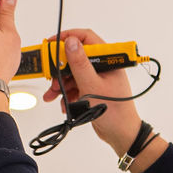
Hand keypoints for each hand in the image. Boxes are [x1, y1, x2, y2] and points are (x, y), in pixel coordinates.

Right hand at [47, 28, 140, 152]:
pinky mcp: (92, 90)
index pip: (86, 38)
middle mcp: (102, 66)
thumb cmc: (115, 112)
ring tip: (53, 94)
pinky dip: (67, 94)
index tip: (51, 44)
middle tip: (51, 76)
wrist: (121, 134)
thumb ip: (80, 64)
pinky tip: (64, 103)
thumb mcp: (92, 85)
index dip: (68, 38)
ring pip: (73, 74)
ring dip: (61, 84)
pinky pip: (75, 86)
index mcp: (107, 59)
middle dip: (60, 68)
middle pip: (75, 57)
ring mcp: (97, 78)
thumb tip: (71, 42)